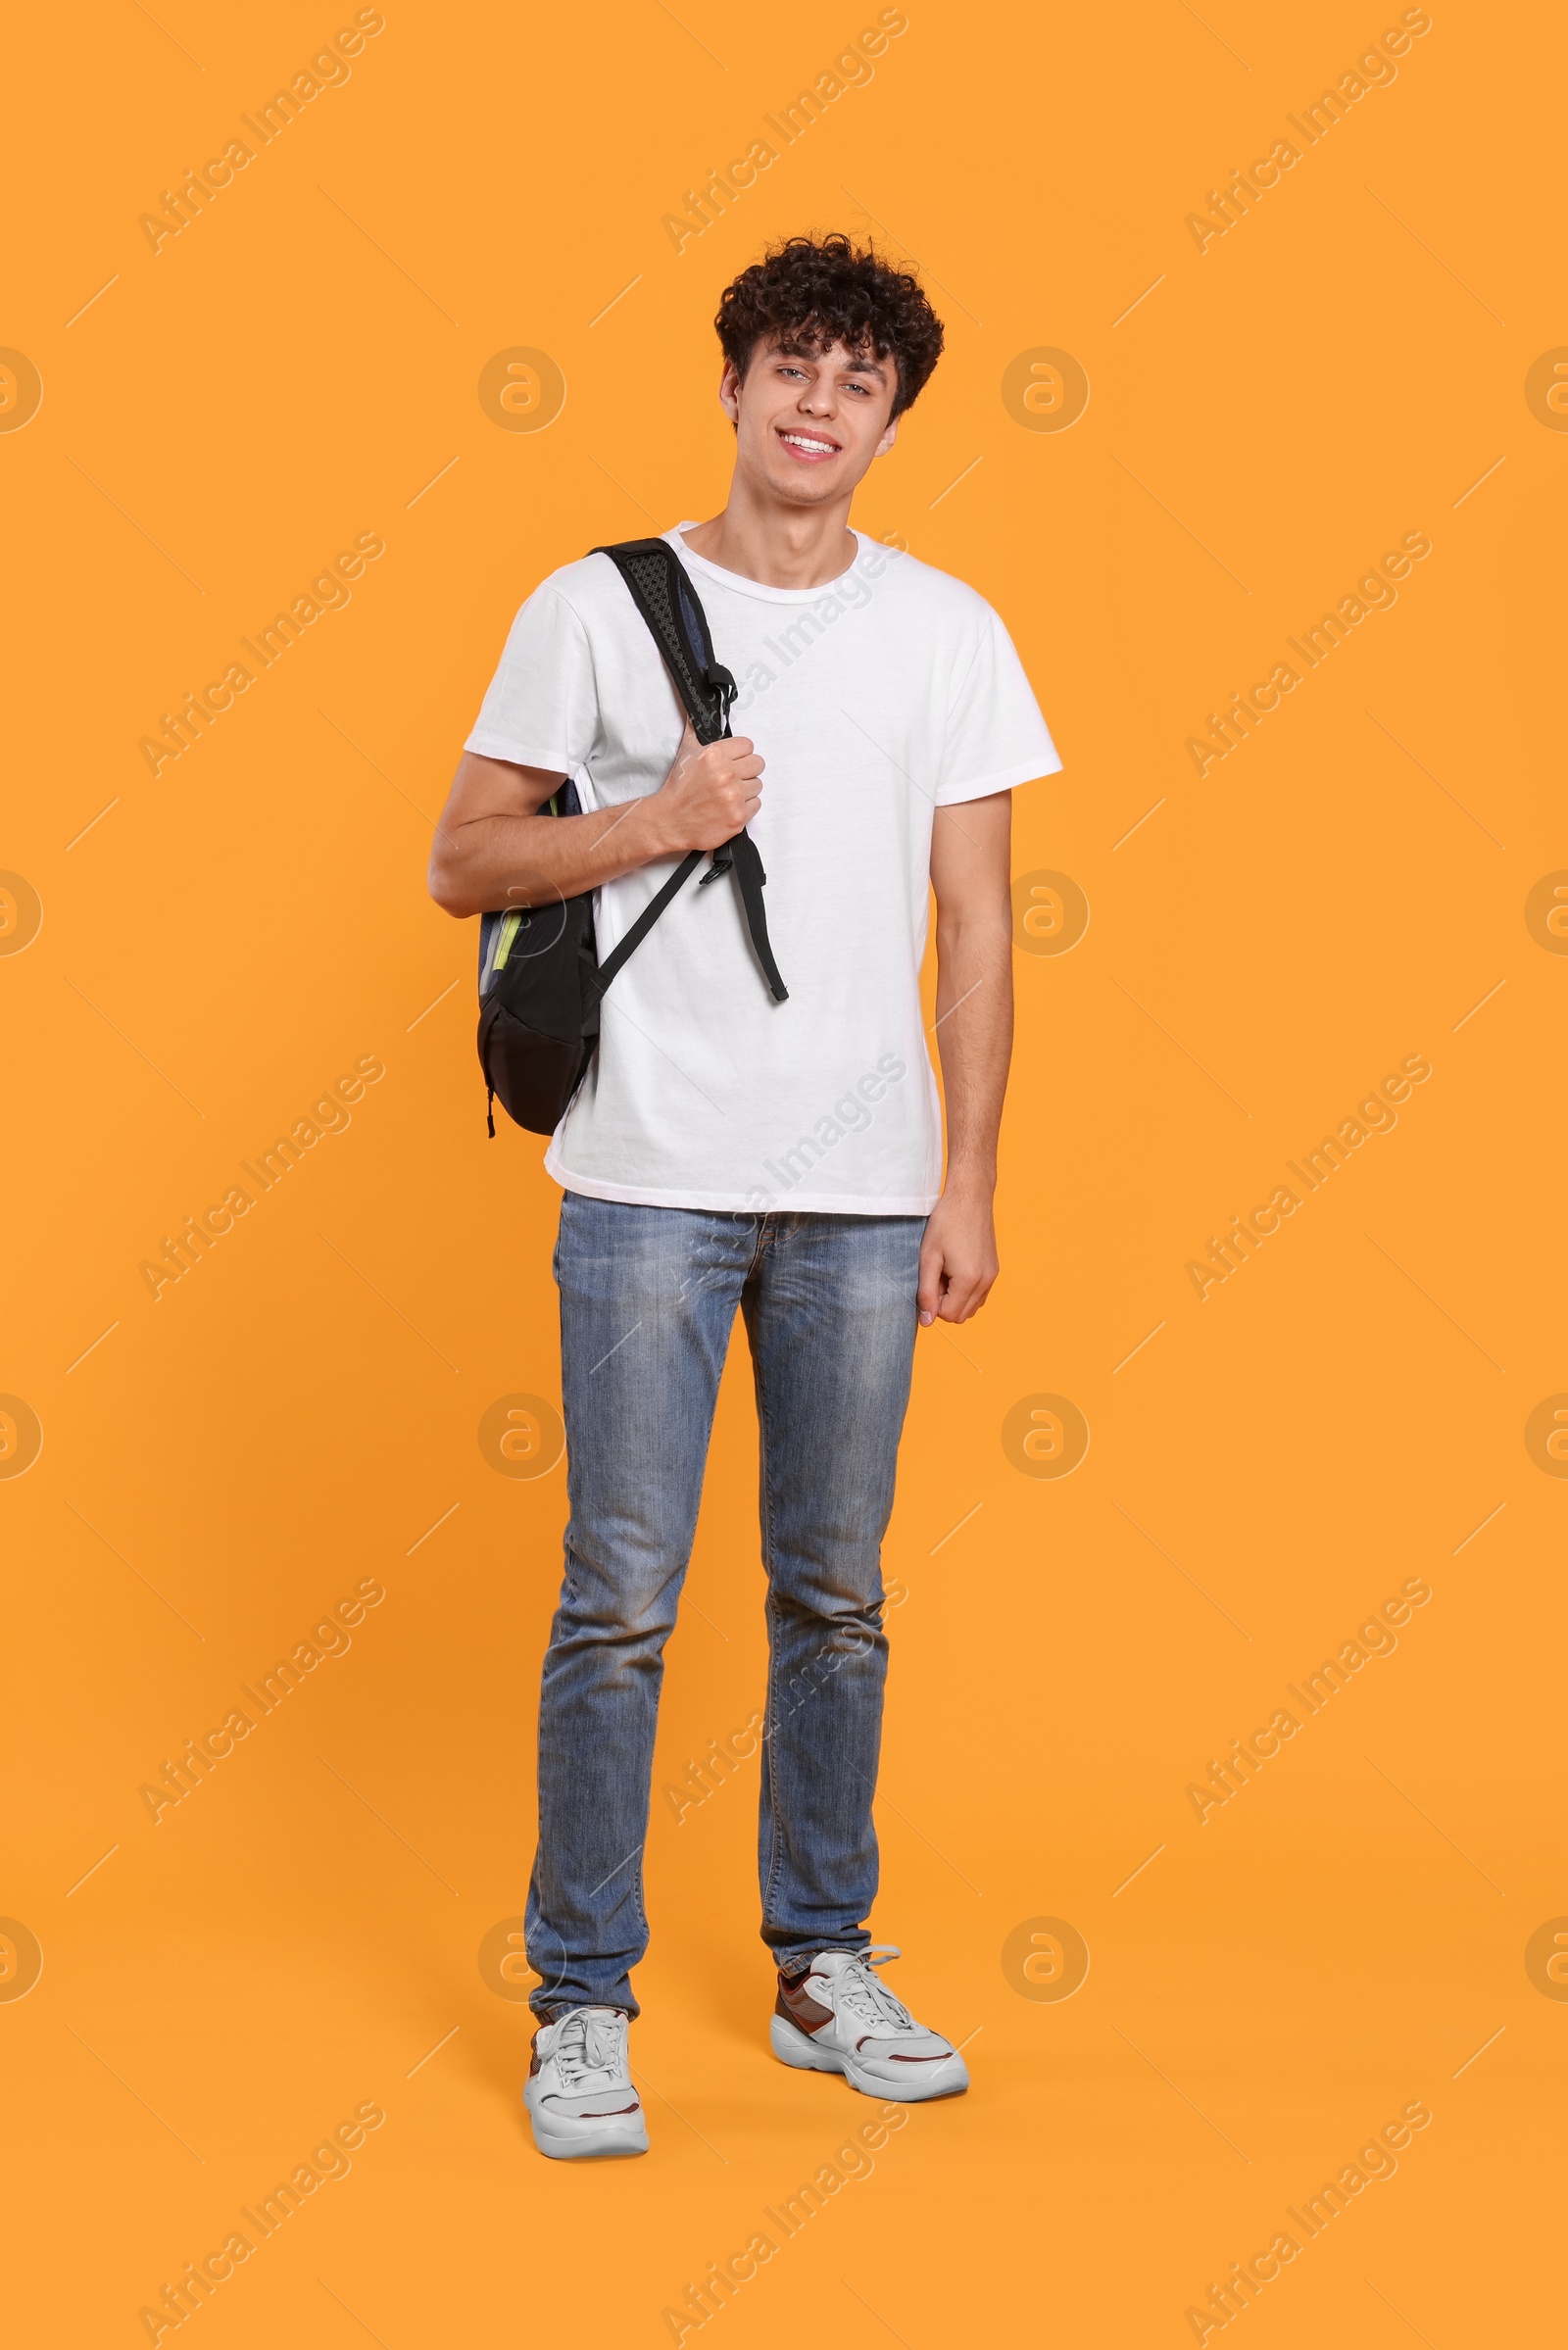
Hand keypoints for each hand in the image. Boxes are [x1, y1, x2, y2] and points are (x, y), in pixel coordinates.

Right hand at [646, 718, 763, 853]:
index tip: (732, 761)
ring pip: (758, 785)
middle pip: (758, 763)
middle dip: (746, 770)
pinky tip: (730, 807)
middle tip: (731, 778)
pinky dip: (746, 807)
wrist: (671, 821)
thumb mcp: (685, 752)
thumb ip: (694, 728)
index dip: (740, 753)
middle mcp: (726, 774)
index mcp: (715, 755)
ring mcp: (733, 797)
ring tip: (728, 794)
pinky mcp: (738, 817)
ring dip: (746, 789)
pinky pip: (757, 804)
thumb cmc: (678, 789)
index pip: (748, 745)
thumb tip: (695, 709)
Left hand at [917, 1184, 998, 1325]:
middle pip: (961, 1316)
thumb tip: (926, 1322)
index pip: (948, 1315)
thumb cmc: (946, 1223)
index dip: (933, 1303)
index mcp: (969, 1280)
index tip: (929, 1279)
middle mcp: (986, 1282)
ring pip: (971, 1308)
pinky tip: (957, 1268)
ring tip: (947, 1270)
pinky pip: (979, 1296)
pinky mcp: (994, 1270)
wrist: (970, 1198)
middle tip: (937, 1275)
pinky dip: (966, 1291)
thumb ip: (926, 1292)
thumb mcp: (928, 1258)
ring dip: (955, 1298)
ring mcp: (992, 1277)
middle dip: (944, 1302)